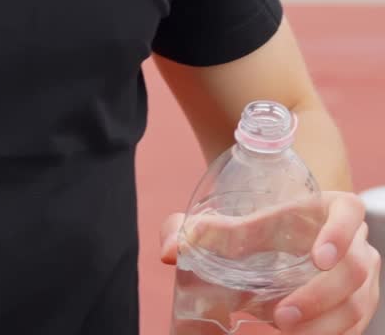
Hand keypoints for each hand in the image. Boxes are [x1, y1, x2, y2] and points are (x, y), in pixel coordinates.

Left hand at [159, 192, 380, 332]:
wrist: (292, 246)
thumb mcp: (240, 225)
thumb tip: (170, 250)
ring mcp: (362, 282)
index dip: (339, 233)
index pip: (348, 212)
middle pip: (354, 270)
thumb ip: (204, 231)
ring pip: (356, 306)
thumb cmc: (265, 229)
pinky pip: (352, 329)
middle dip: (319, 297)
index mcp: (331, 209)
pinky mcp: (358, 311)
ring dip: (322, 325)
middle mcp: (355, 245)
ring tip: (280, 330)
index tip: (318, 257)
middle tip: (280, 317)